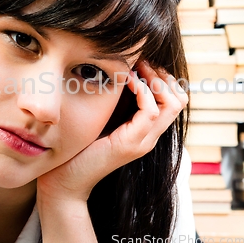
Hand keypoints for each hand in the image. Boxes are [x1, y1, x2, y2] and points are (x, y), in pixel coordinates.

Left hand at [36, 61, 187, 202]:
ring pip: (172, 104)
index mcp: (145, 131)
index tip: (143, 63)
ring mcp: (142, 142)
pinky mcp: (130, 144)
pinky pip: (151, 112)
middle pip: (179, 100)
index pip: (174, 100)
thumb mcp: (102, 118)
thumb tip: (119, 72)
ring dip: (155, 79)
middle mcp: (149, 137)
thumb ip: (115, 102)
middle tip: (142, 62)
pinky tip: (127, 80)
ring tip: (136, 68)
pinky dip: (142, 90)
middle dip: (162, 74)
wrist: (65, 180)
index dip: (163, 77)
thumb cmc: (79, 147)